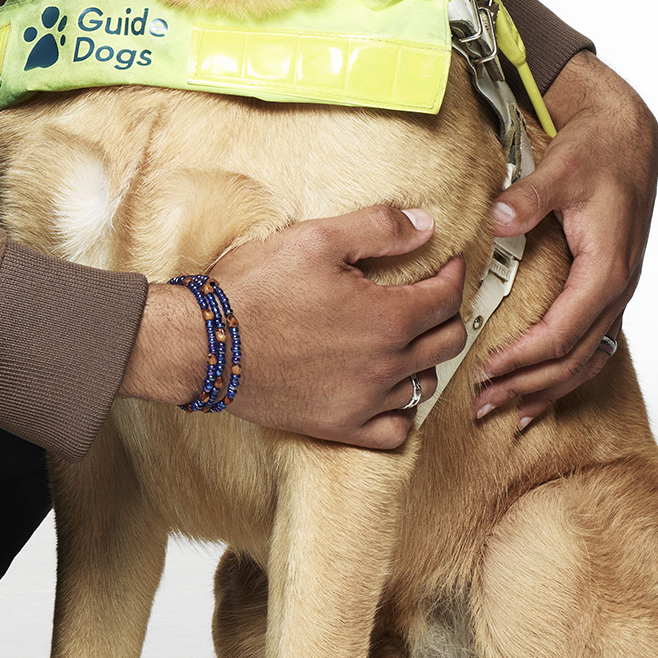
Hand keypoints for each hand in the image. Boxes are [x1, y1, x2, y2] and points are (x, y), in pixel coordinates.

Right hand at [120, 205, 466, 449]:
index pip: (447, 298)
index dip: (453, 275)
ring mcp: (364, 401)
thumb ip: (379, 228)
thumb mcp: (317, 239)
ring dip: (426, 360)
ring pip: (425, 386)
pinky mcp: (340, 426)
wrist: (204, 344)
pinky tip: (389, 389)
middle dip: (447, 313)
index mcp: (387, 318)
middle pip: (447, 343)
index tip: (447, 264)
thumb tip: (425, 227)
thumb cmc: (255, 290)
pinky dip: (402, 411)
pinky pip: (395, 430)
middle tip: (432, 297)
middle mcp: (385, 365)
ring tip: (409, 339)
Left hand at [473, 53, 657, 427]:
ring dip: (546, 389)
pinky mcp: (609, 288)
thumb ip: (530, 197)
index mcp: (606, 269)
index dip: (522, 358)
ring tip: (508, 413)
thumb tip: (499, 218)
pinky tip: (541, 389)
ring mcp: (616, 293)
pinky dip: (565, 372)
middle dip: (527, 386)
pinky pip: (591, 345)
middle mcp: (617, 289)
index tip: (484, 371)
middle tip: (482, 406)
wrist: (629, 135)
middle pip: (572, 359)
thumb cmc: (599, 150)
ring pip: (585, 360)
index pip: (561, 333)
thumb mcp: (562, 168)